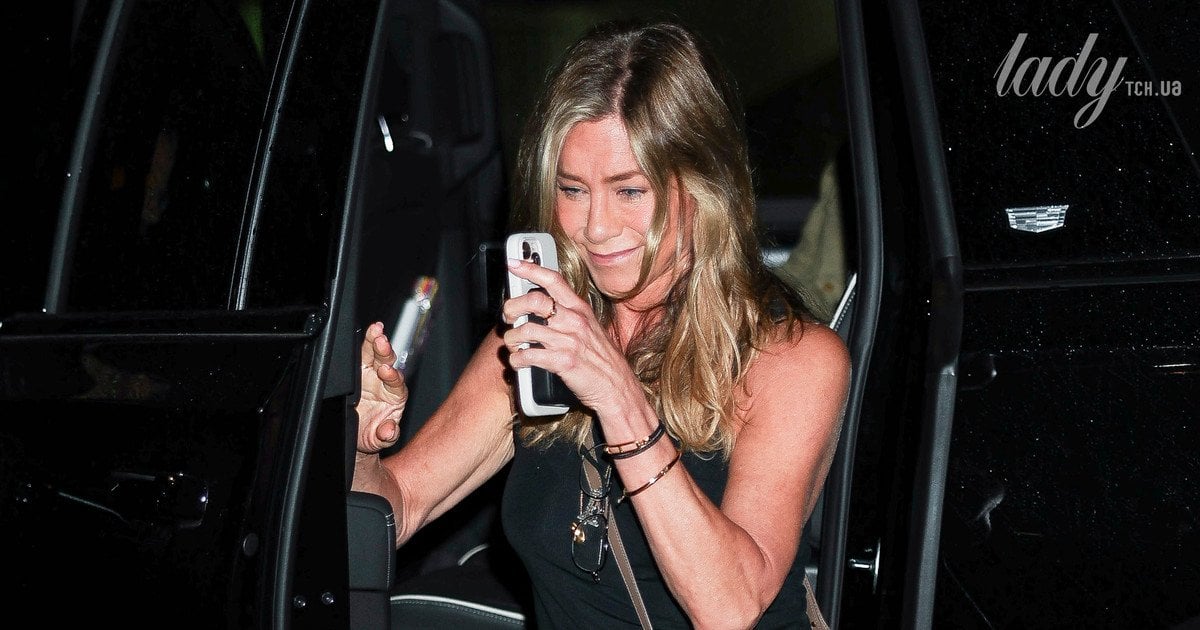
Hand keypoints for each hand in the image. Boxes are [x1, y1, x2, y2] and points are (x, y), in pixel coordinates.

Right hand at [357, 321, 408, 453]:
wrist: (356, 435)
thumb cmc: (371, 434)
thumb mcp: (379, 439)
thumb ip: (386, 435)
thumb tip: (390, 430)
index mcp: (395, 397)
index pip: (396, 383)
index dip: (392, 376)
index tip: (386, 371)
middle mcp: (385, 382)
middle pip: (387, 363)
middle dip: (385, 352)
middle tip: (381, 341)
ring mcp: (371, 374)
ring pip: (374, 354)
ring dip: (375, 341)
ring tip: (375, 330)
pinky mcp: (357, 370)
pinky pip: (361, 354)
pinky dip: (364, 342)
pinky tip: (368, 331)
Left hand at [501, 259, 637, 413]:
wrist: (618, 389)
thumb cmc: (602, 361)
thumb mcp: (591, 330)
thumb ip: (569, 315)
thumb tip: (542, 307)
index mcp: (581, 310)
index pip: (554, 280)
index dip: (531, 269)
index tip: (514, 265)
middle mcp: (575, 321)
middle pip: (534, 300)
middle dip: (513, 307)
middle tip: (508, 317)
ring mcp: (570, 341)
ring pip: (526, 329)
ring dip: (512, 339)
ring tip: (513, 346)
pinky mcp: (564, 362)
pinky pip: (528, 355)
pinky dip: (517, 360)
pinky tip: (519, 362)